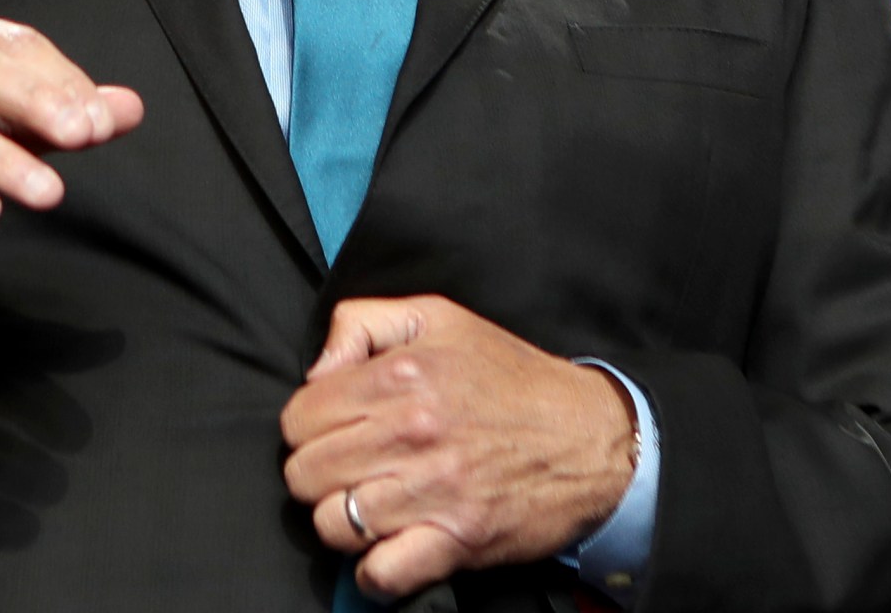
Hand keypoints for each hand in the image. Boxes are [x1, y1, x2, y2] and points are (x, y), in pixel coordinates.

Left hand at [280, 295, 637, 601]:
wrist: (592, 436)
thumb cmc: (512, 378)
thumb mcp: (438, 318)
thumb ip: (362, 324)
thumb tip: (316, 371)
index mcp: (401, 376)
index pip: (298, 419)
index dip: (308, 427)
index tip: (334, 431)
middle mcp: (412, 432)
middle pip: (305, 474)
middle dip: (319, 473)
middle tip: (351, 468)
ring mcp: (435, 490)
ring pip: (333, 524)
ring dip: (344, 519)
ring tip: (369, 505)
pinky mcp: (459, 539)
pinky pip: (382, 572)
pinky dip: (375, 570)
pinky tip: (388, 548)